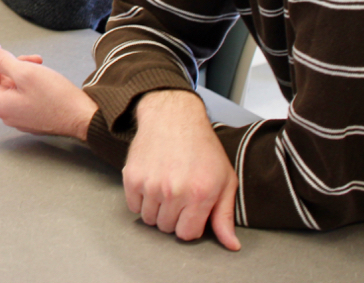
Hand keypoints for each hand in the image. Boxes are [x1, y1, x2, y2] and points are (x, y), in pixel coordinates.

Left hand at [0, 42, 96, 138]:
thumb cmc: (56, 97)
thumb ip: (3, 62)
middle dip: (12, 65)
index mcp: (2, 105)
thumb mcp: (25, 72)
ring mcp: (23, 118)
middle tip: (28, 57)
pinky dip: (31, 83)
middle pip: (1, 84)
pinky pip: (26, 96)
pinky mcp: (36, 118)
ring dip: (24, 72)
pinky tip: (44, 77)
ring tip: (40, 65)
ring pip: (15, 88)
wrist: (82, 117)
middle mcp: (9, 115)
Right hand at [122, 90, 240, 250]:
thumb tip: (231, 245)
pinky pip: (133, 206)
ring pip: (149, 219)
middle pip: (166, 227)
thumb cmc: (202, 147)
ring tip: (165, 188)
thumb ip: (225, 216)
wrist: (172, 117)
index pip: (187, 234)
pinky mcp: (132, 177)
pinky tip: (151, 183)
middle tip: (178, 196)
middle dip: (173, 216)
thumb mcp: (225, 180)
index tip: (191, 211)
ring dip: (156, 209)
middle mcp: (174, 192)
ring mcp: (150, 185)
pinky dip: (140, 200)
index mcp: (200, 194)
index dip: (189, 224)